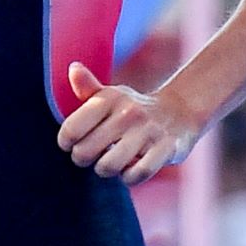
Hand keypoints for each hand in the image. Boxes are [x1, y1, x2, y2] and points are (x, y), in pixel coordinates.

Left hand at [59, 65, 207, 178]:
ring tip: (109, 163)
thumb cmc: (132, 109)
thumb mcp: (110, 96)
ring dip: (105, 170)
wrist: (179, 113)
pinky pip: (137, 174)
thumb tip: (73, 68)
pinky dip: (129, 177)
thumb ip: (87, 88)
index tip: (71, 144)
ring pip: (108, 166)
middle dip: (82, 159)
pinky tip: (130, 170)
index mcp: (109, 98)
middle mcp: (128, 113)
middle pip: (85, 152)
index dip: (66, 142)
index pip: (71, 129)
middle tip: (90, 156)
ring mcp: (149, 131)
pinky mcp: (167, 148)